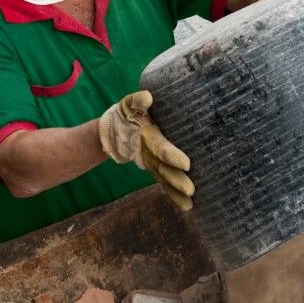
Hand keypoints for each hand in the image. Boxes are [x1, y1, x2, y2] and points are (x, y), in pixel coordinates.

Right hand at [99, 91, 194, 210]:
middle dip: (176, 180)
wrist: (112, 131)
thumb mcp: (128, 104)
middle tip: (190, 190)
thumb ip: (136, 101)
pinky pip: (164, 181)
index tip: (186, 163)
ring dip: (175, 192)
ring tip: (190, 204)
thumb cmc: (125, 114)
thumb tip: (147, 97)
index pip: (159, 147)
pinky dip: (173, 194)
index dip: (171, 156)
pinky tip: (187, 205)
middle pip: (163, 168)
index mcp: (146, 137)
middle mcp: (148, 153)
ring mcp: (150, 163)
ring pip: (163, 178)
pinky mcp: (153, 168)